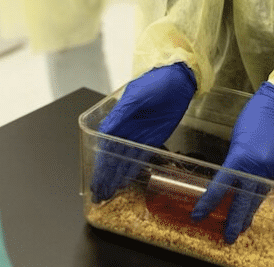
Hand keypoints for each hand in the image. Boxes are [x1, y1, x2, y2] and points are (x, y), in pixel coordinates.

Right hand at [90, 63, 195, 201]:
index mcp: (119, 117)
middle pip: (112, 156)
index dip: (100, 162)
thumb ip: (122, 114)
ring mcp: (140, 134)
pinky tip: (124, 180)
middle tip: (99, 193)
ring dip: (116, 176)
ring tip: (108, 192)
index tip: (96, 177)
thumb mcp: (136, 96)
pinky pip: (141, 157)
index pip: (105, 144)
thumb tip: (106, 131)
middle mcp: (126, 128)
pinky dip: (132, 169)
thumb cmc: (156, 82)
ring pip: (125, 159)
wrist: (178, 79)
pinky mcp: (154, 138)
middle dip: (105, 175)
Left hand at [191, 82, 273, 243]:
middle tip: (228, 237)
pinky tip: (253, 207)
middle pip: (243, 200)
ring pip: (256, 198)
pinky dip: (258, 199)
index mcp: (241, 157)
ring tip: (241, 228)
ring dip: (248, 214)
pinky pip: (266, 188)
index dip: (209, 202)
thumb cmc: (256, 114)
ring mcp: (271, 169)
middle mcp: (257, 168)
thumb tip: (232, 173)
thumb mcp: (238, 137)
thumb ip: (234, 158)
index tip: (199, 214)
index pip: (221, 186)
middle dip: (235, 220)